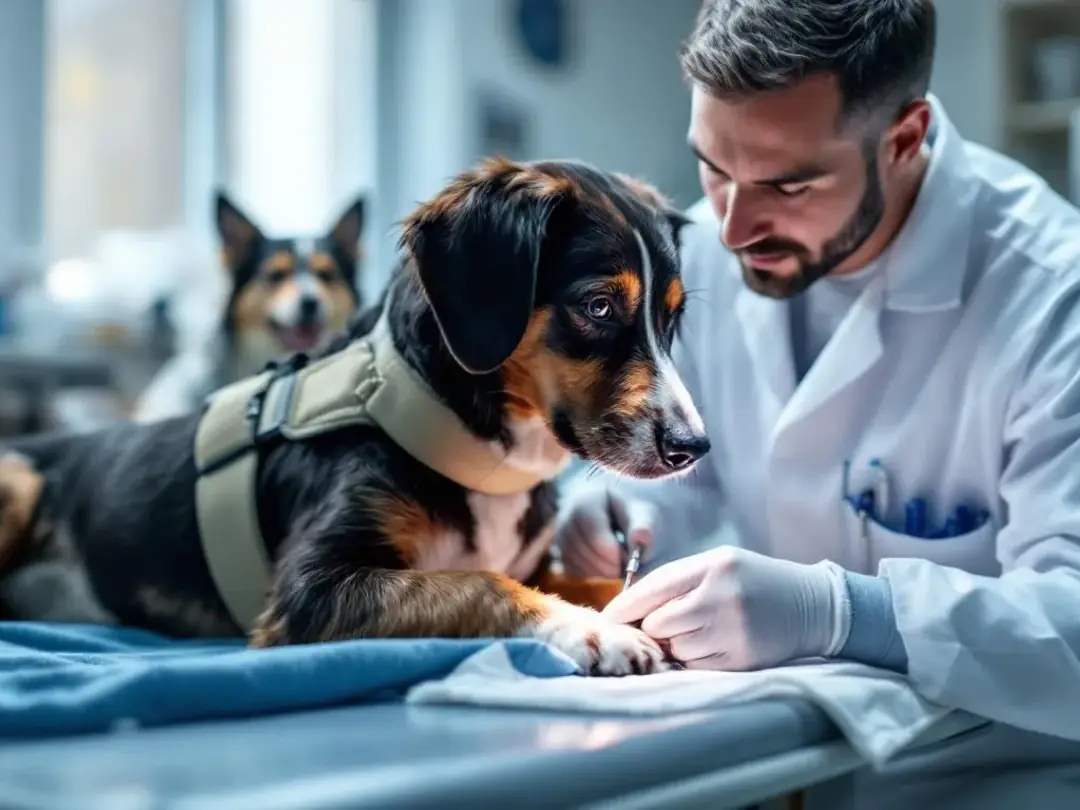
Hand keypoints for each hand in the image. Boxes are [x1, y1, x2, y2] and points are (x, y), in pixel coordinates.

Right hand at [554, 480, 656, 578]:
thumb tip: (642, 539)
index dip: (610, 551)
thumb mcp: (643, 513)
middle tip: (628, 567)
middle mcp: (565, 516)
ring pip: (575, 563)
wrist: (621, 514)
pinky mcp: (559, 554)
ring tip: (621, 564)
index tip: (630, 560)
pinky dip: (593, 575)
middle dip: (608, 565)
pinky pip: (572, 572)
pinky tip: (607, 566)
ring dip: (602, 572)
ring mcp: (559, 536)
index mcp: (586, 500)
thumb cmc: (631, 512)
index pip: (591, 530)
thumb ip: (644, 526)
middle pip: (582, 549)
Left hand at [601, 546, 847, 670]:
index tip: (606, 621)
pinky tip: (712, 645)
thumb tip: (629, 611)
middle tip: (662, 626)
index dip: (624, 607)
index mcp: (712, 566)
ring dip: (675, 645)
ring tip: (697, 632)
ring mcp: (733, 630)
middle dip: (653, 628)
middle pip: (658, 624)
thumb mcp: (719, 564)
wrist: (813, 605)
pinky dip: (694, 659)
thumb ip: (678, 581)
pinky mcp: (742, 659)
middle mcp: (721, 596)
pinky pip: (696, 666)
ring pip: (675, 648)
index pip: (653, 588)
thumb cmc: (754, 581)